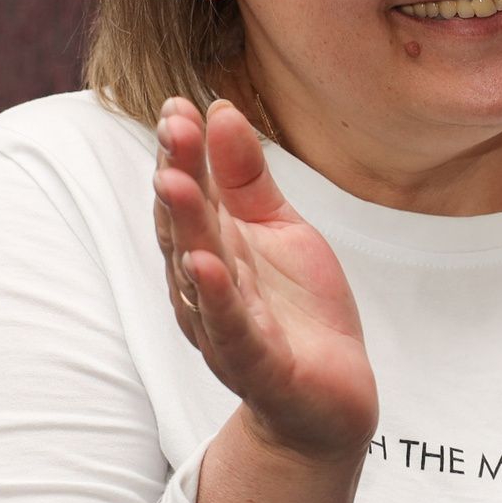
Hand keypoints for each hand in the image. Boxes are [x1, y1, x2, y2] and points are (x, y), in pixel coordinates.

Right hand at [154, 97, 376, 465]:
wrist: (330, 397)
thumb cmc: (297, 310)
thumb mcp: (280, 230)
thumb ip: (247, 178)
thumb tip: (220, 109)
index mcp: (212, 249)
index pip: (191, 194)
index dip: (183, 151)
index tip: (176, 105)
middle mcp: (205, 287)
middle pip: (186, 227)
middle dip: (177, 176)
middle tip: (171, 127)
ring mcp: (225, 327)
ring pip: (198, 273)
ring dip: (186, 228)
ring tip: (176, 181)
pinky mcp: (256, 365)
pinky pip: (231, 329)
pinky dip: (218, 298)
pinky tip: (206, 265)